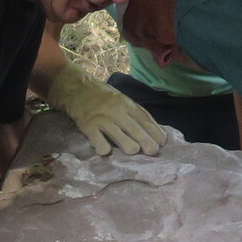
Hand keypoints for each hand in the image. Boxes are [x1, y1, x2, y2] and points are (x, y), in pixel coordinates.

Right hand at [46, 63, 164, 156]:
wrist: (78, 88)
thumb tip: (156, 133)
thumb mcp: (123, 101)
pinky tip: (105, 152)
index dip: (154, 131)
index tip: (162, 142)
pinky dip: (101, 144)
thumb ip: (137, 115)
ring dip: (126, 142)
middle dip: (144, 139)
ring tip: (134, 152)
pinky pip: (96, 137)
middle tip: (153, 151)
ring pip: (116, 132)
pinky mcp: (88, 125)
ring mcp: (102, 118)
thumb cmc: (105, 98)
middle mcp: (117, 111)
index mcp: (128, 105)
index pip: (144, 119)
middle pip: (133, 127)